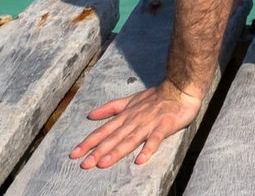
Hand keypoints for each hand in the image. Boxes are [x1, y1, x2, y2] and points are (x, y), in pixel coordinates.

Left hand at [69, 80, 201, 169]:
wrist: (180, 89)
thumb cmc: (156, 96)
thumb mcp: (130, 100)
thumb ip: (111, 108)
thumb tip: (91, 114)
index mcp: (125, 116)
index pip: (103, 131)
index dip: (89, 142)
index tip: (74, 154)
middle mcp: (134, 121)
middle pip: (114, 138)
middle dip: (98, 151)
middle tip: (85, 164)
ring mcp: (149, 124)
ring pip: (130, 139)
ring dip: (117, 152)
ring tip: (104, 164)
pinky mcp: (164, 126)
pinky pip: (155, 139)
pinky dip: (148, 149)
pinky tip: (141, 160)